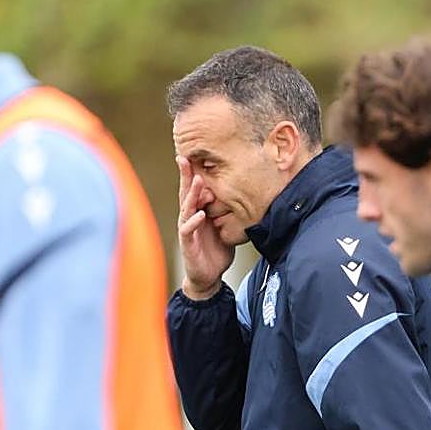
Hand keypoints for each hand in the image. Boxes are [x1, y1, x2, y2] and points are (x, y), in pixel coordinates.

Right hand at [176, 156, 232, 299]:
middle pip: (186, 193)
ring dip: (192, 195)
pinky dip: (194, 222)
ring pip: (187, 208)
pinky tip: (200, 215)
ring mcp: (187, 229)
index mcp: (197, 211)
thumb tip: (244, 192)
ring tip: (198, 181)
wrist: (208, 275)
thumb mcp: (224, 225)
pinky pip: (188, 230)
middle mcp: (189, 217)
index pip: (193, 188)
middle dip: (186, 176)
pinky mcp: (188, 243)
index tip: (191, 154)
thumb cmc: (215, 249)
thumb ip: (227, 209)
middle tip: (186, 158)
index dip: (192, 172)